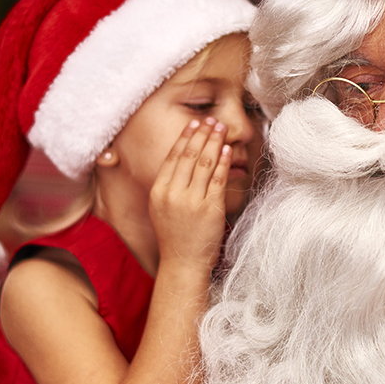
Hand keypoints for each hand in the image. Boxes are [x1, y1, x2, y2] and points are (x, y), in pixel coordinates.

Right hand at [149, 117, 230, 271]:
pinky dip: (222, 162)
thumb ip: (169, 185)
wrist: (183, 263)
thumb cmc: (174, 236)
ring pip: (203, 164)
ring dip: (213, 142)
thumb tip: (182, 158)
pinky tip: (226, 150)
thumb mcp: (161, 207)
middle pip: (189, 156)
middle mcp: (173, 194)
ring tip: (221, 128)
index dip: (184, 138)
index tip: (193, 123)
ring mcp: (191, 202)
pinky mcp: (209, 209)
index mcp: (158, 192)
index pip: (173, 157)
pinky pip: (217, 180)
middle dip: (201, 134)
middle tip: (210, 120)